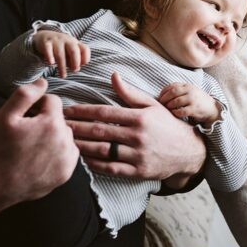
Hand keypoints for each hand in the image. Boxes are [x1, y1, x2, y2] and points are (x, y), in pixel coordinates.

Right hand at [0, 79, 77, 223]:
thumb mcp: (4, 116)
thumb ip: (25, 94)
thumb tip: (43, 81)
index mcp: (52, 123)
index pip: (52, 101)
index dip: (37, 106)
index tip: (25, 117)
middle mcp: (65, 140)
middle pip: (59, 119)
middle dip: (46, 122)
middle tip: (27, 134)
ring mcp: (68, 158)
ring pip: (65, 136)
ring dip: (53, 137)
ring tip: (32, 147)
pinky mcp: (67, 172)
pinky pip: (68, 154)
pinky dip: (57, 153)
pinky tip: (39, 158)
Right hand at [33, 30, 89, 77]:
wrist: (43, 37)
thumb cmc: (60, 48)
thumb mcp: (69, 51)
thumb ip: (74, 59)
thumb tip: (76, 68)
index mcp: (75, 43)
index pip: (84, 49)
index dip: (85, 58)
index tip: (81, 66)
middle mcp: (67, 40)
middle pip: (74, 50)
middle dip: (75, 61)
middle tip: (74, 71)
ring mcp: (56, 41)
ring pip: (60, 54)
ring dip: (62, 66)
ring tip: (62, 75)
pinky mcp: (46, 42)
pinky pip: (48, 50)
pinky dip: (50, 57)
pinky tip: (51, 63)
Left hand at [65, 72, 205, 182]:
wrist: (189, 151)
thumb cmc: (167, 125)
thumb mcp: (152, 105)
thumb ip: (130, 93)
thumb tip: (113, 76)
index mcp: (139, 116)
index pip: (104, 113)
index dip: (82, 111)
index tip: (66, 111)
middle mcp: (138, 135)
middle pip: (99, 131)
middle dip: (75, 128)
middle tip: (57, 127)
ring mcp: (138, 154)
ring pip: (102, 151)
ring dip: (81, 147)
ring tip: (64, 143)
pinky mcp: (138, 171)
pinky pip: (111, 168)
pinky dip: (94, 164)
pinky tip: (82, 160)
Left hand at [158, 82, 220, 125]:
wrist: (212, 108)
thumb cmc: (197, 100)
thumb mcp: (190, 91)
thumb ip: (179, 90)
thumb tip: (162, 95)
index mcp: (187, 85)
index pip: (171, 86)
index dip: (163, 92)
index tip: (160, 98)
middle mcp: (190, 91)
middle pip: (172, 93)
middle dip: (164, 99)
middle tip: (161, 104)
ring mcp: (193, 100)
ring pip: (175, 102)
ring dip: (169, 106)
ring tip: (167, 109)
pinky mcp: (194, 109)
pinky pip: (181, 111)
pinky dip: (175, 113)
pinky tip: (175, 113)